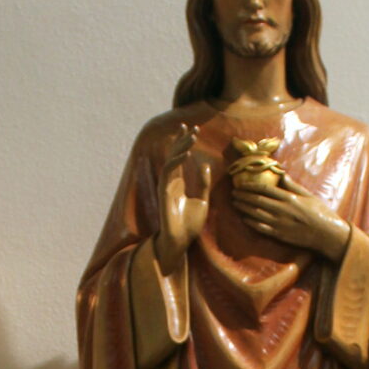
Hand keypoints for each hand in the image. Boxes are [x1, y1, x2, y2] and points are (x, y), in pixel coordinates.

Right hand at [155, 127, 216, 269]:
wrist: (182, 240)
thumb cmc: (190, 225)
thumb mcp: (203, 200)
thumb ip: (203, 183)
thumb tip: (204, 165)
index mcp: (178, 183)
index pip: (179, 158)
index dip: (184, 143)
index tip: (193, 129)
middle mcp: (171, 182)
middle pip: (174, 155)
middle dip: (183, 140)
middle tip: (193, 127)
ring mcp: (166, 186)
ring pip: (170, 159)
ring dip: (180, 146)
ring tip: (192, 136)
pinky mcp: (164, 191)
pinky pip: (168, 171)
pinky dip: (177, 161)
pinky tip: (187, 154)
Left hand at [231, 174, 351, 262]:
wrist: (327, 235)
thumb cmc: (320, 213)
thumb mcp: (308, 195)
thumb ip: (292, 185)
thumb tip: (281, 174)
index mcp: (290, 198)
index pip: (265, 190)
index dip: (251, 186)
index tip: (241, 184)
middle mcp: (283, 210)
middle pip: (258, 201)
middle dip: (243, 197)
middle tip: (233, 193)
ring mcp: (280, 224)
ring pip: (257, 214)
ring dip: (244, 208)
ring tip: (235, 203)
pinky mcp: (280, 235)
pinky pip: (262, 228)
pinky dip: (251, 223)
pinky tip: (244, 218)